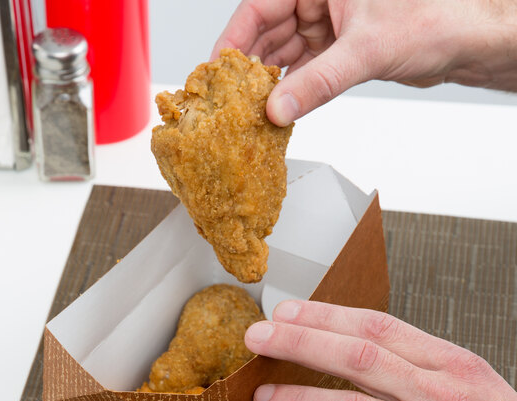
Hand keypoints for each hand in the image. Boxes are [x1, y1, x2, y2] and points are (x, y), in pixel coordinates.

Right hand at [212, 0, 516, 124]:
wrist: (462, 42)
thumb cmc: (433, 20)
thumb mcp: (365, 51)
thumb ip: (317, 83)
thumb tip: (279, 108)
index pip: (259, 6)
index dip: (234, 39)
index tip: (217, 70)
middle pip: (265, 32)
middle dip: (249, 67)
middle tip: (230, 99)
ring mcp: (325, 24)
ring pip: (281, 54)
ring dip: (267, 83)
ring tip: (249, 110)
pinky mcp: (334, 48)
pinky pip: (301, 70)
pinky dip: (290, 90)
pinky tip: (277, 108)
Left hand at [245, 300, 516, 400]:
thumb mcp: (471, 385)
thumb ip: (415, 366)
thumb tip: (352, 348)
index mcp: (450, 365)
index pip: (377, 327)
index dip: (326, 316)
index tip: (287, 312)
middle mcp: (440, 396)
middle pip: (358, 358)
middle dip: (300, 343)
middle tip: (259, 338)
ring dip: (300, 400)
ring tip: (264, 397)